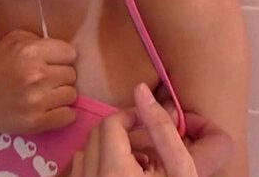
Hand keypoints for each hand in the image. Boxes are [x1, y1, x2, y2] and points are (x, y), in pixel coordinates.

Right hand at [0, 30, 78, 134]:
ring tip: (45, 93)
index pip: (70, 53)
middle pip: (71, 74)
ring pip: (71, 94)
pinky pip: (69, 116)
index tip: (51, 62)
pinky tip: (49, 108)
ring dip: (60, 94)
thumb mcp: (11, 41)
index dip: (61, 57)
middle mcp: (35, 75)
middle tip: (44, 79)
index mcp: (29, 52)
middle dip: (59, 75)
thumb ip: (37, 39)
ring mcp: (37, 101)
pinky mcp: (37, 122)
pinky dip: (62, 113)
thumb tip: (62, 50)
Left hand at [66, 84, 233, 176]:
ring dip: (107, 154)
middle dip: (121, 137)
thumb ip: (162, 130)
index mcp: (113, 170)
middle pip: (96, 137)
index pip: (111, 123)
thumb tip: (141, 89)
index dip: (132, 119)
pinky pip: (79, 174)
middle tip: (149, 153)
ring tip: (138, 171)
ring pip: (84, 155)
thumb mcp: (179, 171)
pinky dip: (96, 171)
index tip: (150, 128)